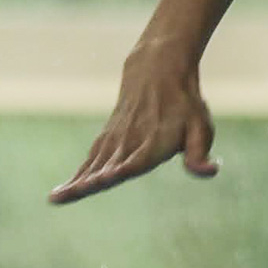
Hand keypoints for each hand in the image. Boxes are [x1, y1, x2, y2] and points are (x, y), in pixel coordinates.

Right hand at [49, 55, 219, 202]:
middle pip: (107, 166)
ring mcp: (116, 139)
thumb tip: (211, 171)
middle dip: (89, 181)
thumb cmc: (185, 104)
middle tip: (69, 194)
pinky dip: (77, 175)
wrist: (158, 70)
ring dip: (76, 182)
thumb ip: (200, 154)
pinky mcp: (107, 137)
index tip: (107, 177)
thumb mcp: (201, 127)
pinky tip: (63, 192)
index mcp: (154, 143)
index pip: (136, 160)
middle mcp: (130, 142)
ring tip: (56, 198)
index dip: (122, 169)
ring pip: (93, 164)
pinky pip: (90, 160)